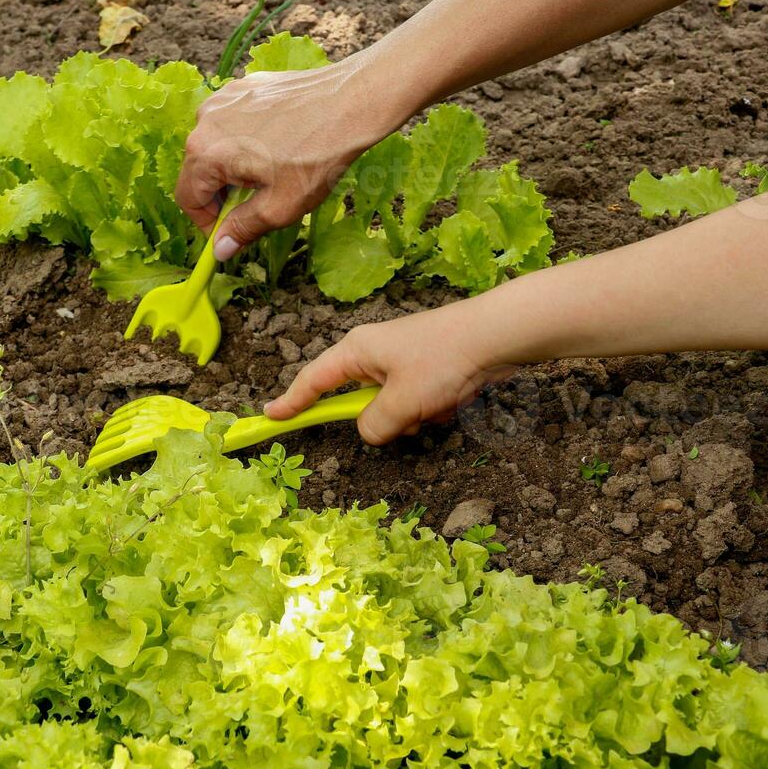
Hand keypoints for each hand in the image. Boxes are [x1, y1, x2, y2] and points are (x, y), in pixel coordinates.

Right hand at [175, 57, 407, 261]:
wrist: (350, 104)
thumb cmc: (316, 157)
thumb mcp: (279, 207)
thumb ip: (242, 229)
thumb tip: (220, 250)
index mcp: (206, 151)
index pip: (187, 198)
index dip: (206, 223)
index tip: (228, 233)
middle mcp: (205, 120)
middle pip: (199, 169)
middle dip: (222, 194)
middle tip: (256, 206)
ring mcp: (225, 98)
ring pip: (217, 145)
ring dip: (235, 167)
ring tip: (272, 174)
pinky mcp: (245, 87)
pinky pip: (234, 123)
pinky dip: (247, 140)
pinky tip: (279, 147)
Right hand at [264, 304, 515, 444]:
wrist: (497, 336)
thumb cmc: (443, 361)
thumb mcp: (402, 402)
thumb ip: (374, 425)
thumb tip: (368, 432)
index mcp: (357, 351)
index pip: (312, 381)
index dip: (291, 402)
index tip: (270, 417)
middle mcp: (374, 352)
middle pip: (358, 400)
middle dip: (385, 417)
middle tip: (410, 414)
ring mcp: (402, 360)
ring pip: (391, 406)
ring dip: (412, 416)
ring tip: (437, 403)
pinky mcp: (426, 367)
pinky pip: (416, 402)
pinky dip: (431, 408)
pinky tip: (453, 398)